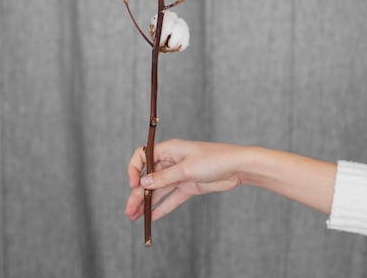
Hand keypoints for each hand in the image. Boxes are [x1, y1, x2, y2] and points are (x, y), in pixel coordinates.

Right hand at [124, 138, 245, 220]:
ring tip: (134, 217)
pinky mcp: (189, 186)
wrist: (238, 167)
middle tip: (128, 211)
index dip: (135, 169)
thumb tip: (143, 182)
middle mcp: (172, 161)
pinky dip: (161, 207)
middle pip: (148, 177)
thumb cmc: (214, 159)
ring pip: (158, 189)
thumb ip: (164, 177)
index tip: (133, 184)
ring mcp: (180, 174)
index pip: (143, 156)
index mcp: (169, 149)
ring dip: (146, 202)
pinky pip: (171, 198)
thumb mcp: (187, 168)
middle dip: (137, 193)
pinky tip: (151, 217)